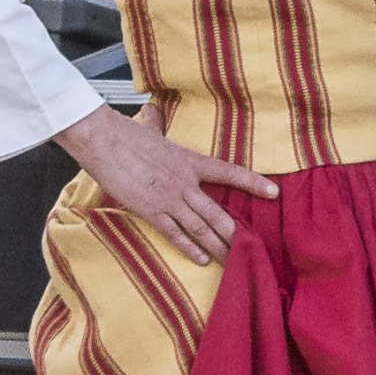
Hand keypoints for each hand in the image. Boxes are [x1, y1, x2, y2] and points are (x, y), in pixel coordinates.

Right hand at [56, 104, 279, 265]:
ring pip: (201, 228)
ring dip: (217, 247)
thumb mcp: (151, 130)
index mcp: (190, 161)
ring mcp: (169, 198)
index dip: (253, 183)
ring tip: (232, 262)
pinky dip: (190, 248)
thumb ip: (158, 127)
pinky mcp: (150, 210)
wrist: (102, 139)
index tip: (273, 192)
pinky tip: (201, 259)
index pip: (229, 172)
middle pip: (218, 213)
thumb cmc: (123, 134)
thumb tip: (152, 112)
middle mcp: (185, 182)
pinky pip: (175, 234)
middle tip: (251, 249)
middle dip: (234, 234)